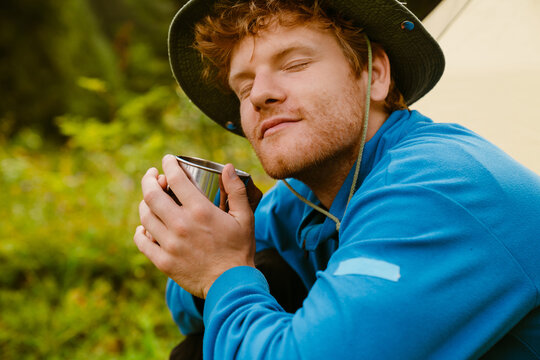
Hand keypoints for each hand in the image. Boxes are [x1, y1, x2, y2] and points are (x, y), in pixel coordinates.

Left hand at [134, 155, 259, 298]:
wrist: (232, 285)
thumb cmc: (239, 250)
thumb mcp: (245, 218)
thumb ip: (236, 191)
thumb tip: (228, 167)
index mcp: (200, 211)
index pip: (175, 178)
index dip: (168, 164)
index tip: (167, 160)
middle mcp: (181, 225)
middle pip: (152, 194)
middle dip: (149, 179)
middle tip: (153, 175)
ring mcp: (170, 244)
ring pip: (145, 216)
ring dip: (145, 203)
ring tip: (151, 199)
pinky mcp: (163, 262)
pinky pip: (142, 242)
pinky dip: (140, 231)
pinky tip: (145, 226)